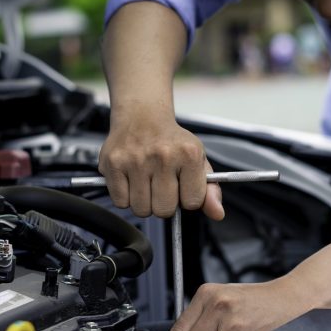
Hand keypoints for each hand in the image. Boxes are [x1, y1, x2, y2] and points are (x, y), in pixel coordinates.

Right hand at [98, 112, 223, 219]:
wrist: (142, 117)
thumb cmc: (171, 142)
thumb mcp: (197, 161)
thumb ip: (209, 190)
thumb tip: (217, 213)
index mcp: (189, 154)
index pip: (192, 202)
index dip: (187, 199)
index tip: (182, 186)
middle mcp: (163, 155)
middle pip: (164, 210)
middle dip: (164, 204)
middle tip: (162, 185)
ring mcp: (136, 160)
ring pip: (141, 209)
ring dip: (144, 202)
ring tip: (146, 182)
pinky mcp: (113, 163)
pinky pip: (120, 202)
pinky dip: (125, 197)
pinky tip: (132, 179)